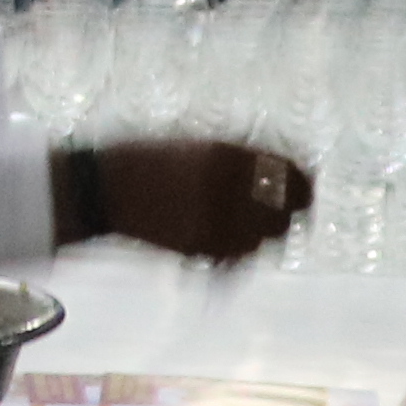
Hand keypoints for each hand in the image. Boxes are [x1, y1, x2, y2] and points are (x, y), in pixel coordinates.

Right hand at [60, 137, 310, 262]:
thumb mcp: (199, 144)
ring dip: (259, 237)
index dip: (305, 184)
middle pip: (285, 213)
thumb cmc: (147, 158)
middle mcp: (229, 186)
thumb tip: (283, 173)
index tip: (305, 194)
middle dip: (287, 217)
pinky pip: (236, 260)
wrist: (99, 186)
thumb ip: (241, 158)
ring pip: (264, 241)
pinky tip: (221, 246)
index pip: (294, 172)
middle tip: (284, 220)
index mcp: (231, 153)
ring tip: (241, 230)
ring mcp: (214, 219)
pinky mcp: (198, 248)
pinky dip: (235, 256)